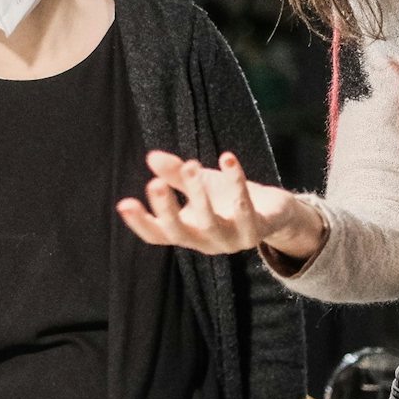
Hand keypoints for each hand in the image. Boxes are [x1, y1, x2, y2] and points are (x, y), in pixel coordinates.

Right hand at [116, 151, 325, 261]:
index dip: (140, 222)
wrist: (274, 211)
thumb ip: (175, 173)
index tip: (124, 203)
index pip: (157, 234)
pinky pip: (245, 208)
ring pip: (210, 222)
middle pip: (180, 232)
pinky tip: (227, 158)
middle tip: (154, 184)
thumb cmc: (226, 199)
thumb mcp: (198, 182)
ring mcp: (231, 240)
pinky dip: (236, 182)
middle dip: (166, 209)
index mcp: (187, 232)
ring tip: (191, 165)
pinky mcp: (257, 230)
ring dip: (199, 194)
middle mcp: (205, 241)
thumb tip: (152, 157)